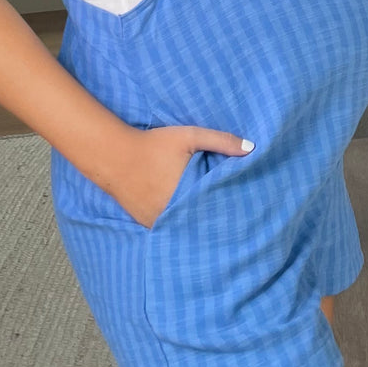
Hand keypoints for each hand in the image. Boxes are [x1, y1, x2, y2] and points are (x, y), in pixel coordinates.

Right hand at [114, 124, 252, 228]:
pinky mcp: (148, 224)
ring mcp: (158, 222)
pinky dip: (180, 226)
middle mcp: (172, 214)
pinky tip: (191, 224)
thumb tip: (252, 148)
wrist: (115, 155)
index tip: (246, 214)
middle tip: (237, 224)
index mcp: (187, 195)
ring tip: (217, 228)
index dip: (230, 212)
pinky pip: (169, 229)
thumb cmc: (154, 144)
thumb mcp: (189, 136)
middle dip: (217, 223)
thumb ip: (221, 141)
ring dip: (197, 226)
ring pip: (185, 229)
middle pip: (202, 223)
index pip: (217, 211)